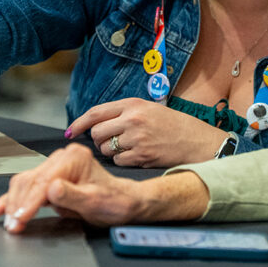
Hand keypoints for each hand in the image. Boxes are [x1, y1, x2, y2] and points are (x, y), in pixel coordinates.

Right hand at [0, 144, 146, 231]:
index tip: (20, 218)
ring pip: (24, 183)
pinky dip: (12, 199)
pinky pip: (26, 188)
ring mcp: (55, 167)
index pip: (44, 182)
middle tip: (11, 225)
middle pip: (30, 181)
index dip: (30, 202)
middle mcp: (62, 159)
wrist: (123, 202)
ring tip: (6, 221)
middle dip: (18, 205)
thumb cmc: (114, 201)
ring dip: (12, 203)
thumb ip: (72, 195)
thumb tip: (51, 189)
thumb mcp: (95, 201)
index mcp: (74, 159)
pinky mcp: (49, 178)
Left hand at [67, 98, 228, 167]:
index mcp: (132, 105)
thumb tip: (95, 123)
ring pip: (106, 149)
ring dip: (111, 152)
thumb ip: (124, 113)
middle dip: (98, 140)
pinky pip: (118, 161)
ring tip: (128, 148)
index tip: (70, 132)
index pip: (95, 113)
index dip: (79, 123)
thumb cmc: (174, 125)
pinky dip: (123, 161)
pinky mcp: (142, 156)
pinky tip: (136, 156)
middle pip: (96, 133)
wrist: (197, 141)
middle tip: (109, 142)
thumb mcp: (149, 109)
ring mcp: (137, 139)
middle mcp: (133, 120)